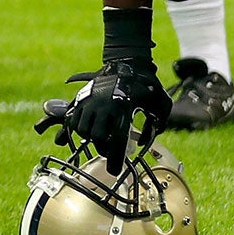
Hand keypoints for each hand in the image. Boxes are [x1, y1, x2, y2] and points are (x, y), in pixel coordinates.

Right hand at [66, 57, 169, 173]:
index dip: (115, 157)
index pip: (117, 139)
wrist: (126, 63)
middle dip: (103, 148)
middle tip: (108, 151)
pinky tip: (86, 129)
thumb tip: (145, 140)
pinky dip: (77, 127)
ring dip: (90, 137)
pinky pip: (73, 118)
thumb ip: (157, 123)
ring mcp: (91, 101)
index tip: (114, 170)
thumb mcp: (160, 103)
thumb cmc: (145, 86)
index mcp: (124, 108)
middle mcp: (104, 105)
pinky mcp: (82, 98)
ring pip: (83, 129)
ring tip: (99, 138)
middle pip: (98, 137)